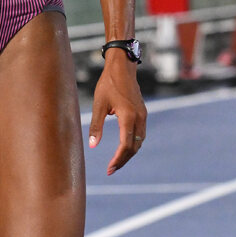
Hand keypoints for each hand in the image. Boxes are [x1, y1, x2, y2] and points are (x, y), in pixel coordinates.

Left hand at [88, 51, 146, 174]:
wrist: (122, 67)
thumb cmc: (108, 83)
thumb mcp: (99, 104)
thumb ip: (96, 125)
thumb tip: (92, 145)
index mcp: (128, 116)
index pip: (126, 145)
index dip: (118, 159)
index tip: (109, 169)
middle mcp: (139, 118)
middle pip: (134, 147)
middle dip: (123, 160)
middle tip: (111, 169)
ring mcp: (143, 115)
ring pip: (139, 141)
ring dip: (129, 153)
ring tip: (116, 161)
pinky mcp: (143, 113)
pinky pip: (141, 134)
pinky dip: (133, 143)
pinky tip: (124, 147)